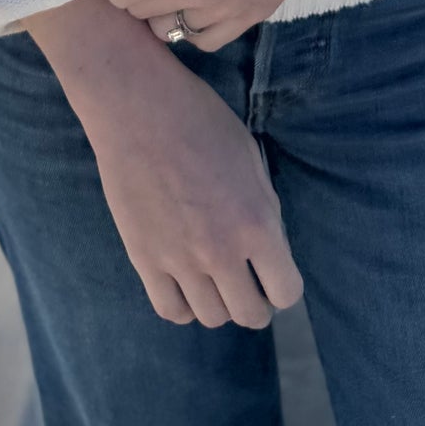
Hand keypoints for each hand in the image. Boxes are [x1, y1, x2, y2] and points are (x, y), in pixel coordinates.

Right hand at [27, 0, 303, 326]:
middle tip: (248, 280)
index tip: (274, 273)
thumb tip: (269, 246)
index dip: (283, 286)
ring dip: (220, 303)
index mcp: (256, 223)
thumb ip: (264, 208)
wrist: (138, 108)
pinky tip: (187, 284)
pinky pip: (170, 310)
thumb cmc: (200, 121)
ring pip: (211, 317)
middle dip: (256, 301)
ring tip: (216, 279)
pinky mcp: (144, 259)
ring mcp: (179, 260)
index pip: (286, 292)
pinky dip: (184, 306)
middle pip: (250, 315)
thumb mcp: (250, 158)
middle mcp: (221, 251)